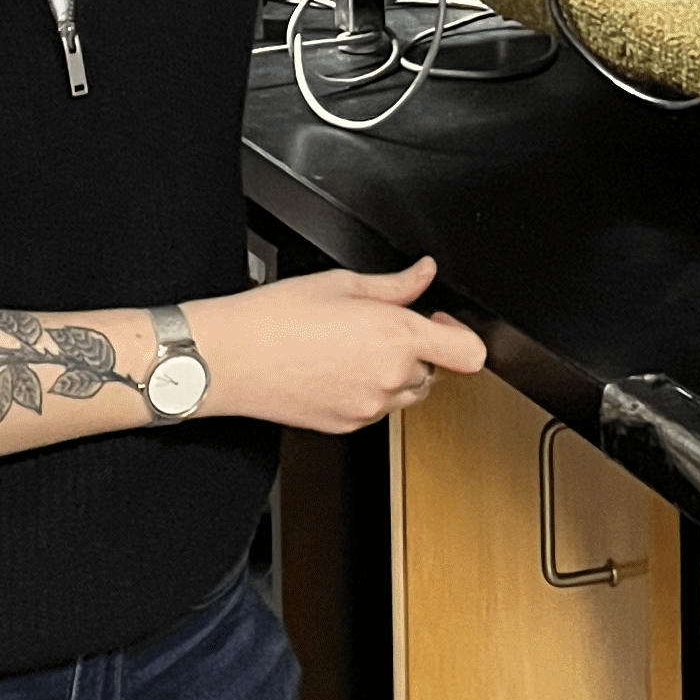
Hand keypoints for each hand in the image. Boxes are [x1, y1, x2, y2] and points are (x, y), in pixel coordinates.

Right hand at [190, 256, 484, 436]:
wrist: (230, 358)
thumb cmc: (275, 319)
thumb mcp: (342, 283)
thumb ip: (395, 284)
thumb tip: (423, 273)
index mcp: (396, 336)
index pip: (469, 353)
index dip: (459, 334)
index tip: (438, 321)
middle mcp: (389, 377)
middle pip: (434, 371)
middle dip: (418, 349)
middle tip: (381, 328)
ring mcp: (369, 407)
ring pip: (406, 393)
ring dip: (394, 372)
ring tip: (352, 348)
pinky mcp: (347, 425)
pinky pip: (375, 409)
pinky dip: (367, 391)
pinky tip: (335, 369)